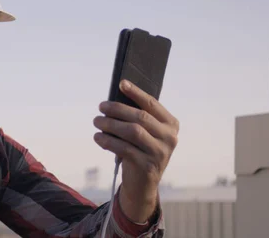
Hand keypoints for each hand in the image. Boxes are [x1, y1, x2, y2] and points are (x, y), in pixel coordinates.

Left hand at [92, 79, 178, 222]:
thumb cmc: (140, 150)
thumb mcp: (144, 134)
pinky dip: (108, 141)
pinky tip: (98, 137)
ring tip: (97, 121)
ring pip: (132, 131)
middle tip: (101, 107)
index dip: (136, 93)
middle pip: (140, 117)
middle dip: (118, 109)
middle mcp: (170, 138)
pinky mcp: (147, 166)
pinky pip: (124, 148)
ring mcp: (160, 153)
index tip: (121, 83)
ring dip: (111, 124)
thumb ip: (136, 118)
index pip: (152, 104)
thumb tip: (115, 100)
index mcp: (171, 125)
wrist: (142, 184)